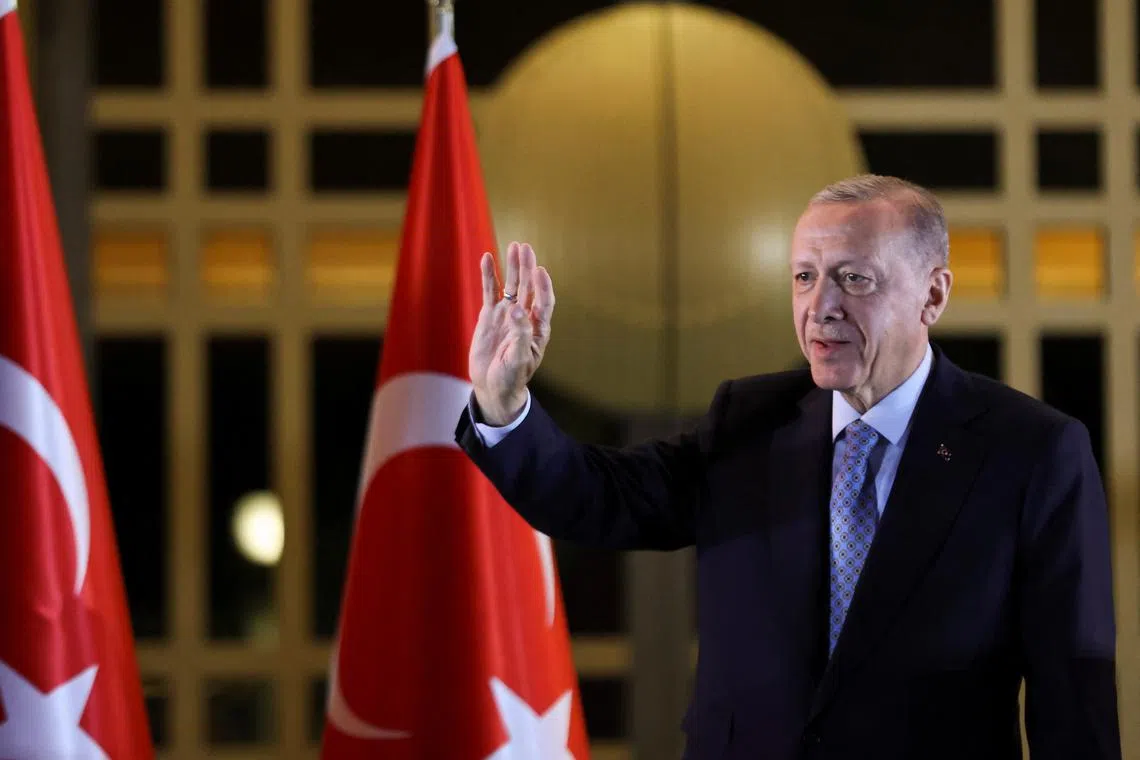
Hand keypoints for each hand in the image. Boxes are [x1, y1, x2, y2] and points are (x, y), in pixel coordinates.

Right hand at [469, 242, 555, 424]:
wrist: (493, 387)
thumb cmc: (511, 377)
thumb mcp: (518, 360)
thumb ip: (520, 334)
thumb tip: (518, 310)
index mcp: (537, 329)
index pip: (544, 301)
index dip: (543, 286)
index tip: (540, 271)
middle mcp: (524, 317)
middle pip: (528, 287)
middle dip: (527, 268)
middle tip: (525, 248)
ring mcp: (506, 315)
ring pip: (511, 286)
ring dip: (512, 267)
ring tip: (513, 246)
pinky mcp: (490, 316)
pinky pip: (490, 292)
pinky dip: (489, 276)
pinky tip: (487, 259)